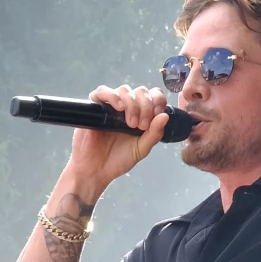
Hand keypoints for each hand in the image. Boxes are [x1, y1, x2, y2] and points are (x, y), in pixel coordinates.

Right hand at [60, 82, 171, 203]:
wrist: (96, 170)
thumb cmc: (118, 160)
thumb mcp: (141, 149)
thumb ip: (154, 134)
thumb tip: (165, 116)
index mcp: (141, 114)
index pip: (153, 96)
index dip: (158, 101)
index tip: (157, 115)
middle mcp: (127, 107)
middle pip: (141, 91)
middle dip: (145, 106)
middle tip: (141, 125)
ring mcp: (111, 106)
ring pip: (124, 90)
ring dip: (132, 103)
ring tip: (130, 123)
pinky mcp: (95, 107)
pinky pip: (102, 92)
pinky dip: (112, 95)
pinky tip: (118, 107)